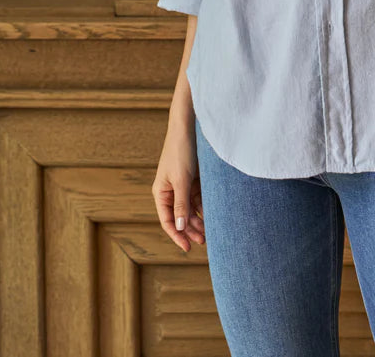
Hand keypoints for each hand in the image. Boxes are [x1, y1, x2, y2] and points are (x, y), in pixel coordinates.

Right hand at [152, 120, 205, 252]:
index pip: (168, 220)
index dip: (177, 235)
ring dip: (200, 219)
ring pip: (192, 208)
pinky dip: (205, 206)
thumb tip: (180, 228)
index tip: (188, 248)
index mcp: (161, 192)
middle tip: (205, 241)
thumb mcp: (181, 180)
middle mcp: (171, 190)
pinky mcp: (194, 178)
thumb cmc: (180, 151)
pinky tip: (214, 214)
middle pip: (181, 216)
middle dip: (191, 229)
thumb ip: (182, 204)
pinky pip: (200, 197)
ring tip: (212, 230)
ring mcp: (183, 185)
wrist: (190, 127)